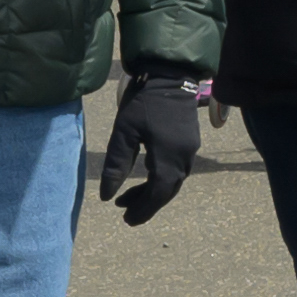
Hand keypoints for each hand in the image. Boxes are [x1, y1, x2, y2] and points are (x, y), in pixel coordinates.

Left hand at [98, 69, 203, 224]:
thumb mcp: (123, 133)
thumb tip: (107, 198)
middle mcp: (184, 158)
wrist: (170, 75)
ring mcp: (190, 151)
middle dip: (146, 205)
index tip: (126, 220)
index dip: (142, 210)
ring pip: (173, 182)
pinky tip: (146, 176)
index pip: (157, 194)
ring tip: (128, 198)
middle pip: (167, 192)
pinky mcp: (190, 143)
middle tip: (125, 214)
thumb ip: (117, 165)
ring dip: (153, 193)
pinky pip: (177, 170)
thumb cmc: (143, 102)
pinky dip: (161, 180)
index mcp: (167, 158)